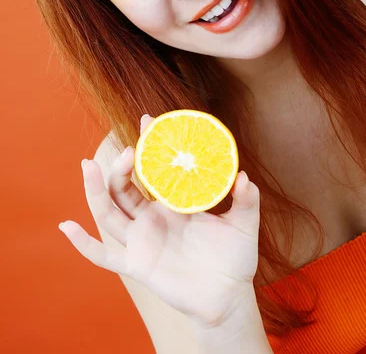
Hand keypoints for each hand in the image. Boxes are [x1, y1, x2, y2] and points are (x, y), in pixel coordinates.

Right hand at [58, 115, 260, 328]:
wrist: (228, 297)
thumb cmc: (234, 258)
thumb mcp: (244, 225)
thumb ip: (247, 200)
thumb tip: (244, 177)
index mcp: (173, 203)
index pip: (153, 169)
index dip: (148, 145)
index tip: (147, 120)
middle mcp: (152, 218)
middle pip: (124, 187)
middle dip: (120, 166)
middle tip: (128, 149)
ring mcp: (142, 241)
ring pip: (110, 212)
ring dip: (96, 190)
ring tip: (87, 166)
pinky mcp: (137, 265)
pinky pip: (103, 256)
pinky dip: (83, 244)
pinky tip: (66, 228)